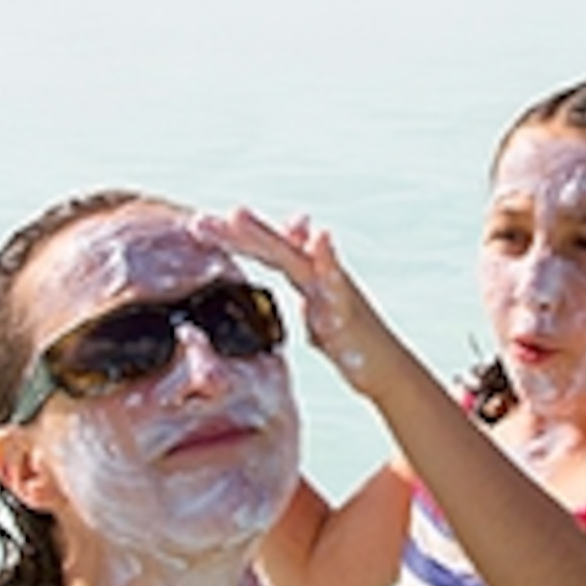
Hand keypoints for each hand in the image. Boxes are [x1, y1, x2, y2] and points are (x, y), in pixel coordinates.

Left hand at [202, 209, 408, 400]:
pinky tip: (320, 237)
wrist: (389, 369)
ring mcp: (334, 289)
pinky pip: (336, 283)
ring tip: (237, 216)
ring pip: (296, 258)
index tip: (197, 226)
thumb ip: (302, 276)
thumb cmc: (353, 338)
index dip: (233, 238)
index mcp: (305, 276)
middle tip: (199, 221)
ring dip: (266, 236)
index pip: (265, 251)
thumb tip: (294, 245)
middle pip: (274, 247)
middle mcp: (318, 275)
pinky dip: (328, 259)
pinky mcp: (348, 310)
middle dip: (237, 233)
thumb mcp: (318, 304)